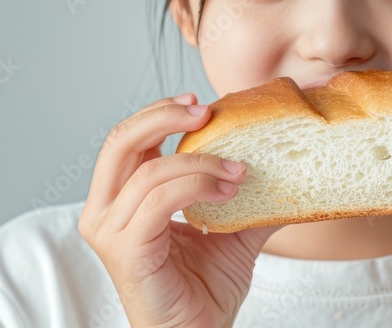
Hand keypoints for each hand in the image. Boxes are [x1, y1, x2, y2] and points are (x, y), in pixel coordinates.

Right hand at [78, 94, 281, 327]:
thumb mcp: (231, 225)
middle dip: (164, 116)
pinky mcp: (127, 251)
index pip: (129, 139)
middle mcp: (105, 212)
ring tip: (238, 171)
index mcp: (121, 199)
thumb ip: (245, 191)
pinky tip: (228, 191)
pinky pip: (158, 201)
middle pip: (121, 141)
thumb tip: (285, 158)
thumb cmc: (206, 286)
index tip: (202, 104)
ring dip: (200, 161)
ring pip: (148, 170)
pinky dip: (196, 185)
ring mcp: (111, 232)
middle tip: (205, 112)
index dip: (160, 113)